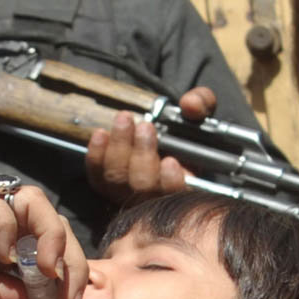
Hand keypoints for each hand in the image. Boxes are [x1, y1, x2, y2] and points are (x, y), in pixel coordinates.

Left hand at [85, 86, 215, 202]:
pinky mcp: (106, 184)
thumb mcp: (200, 112)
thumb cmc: (183, 128)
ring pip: (117, 180)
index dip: (171, 182)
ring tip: (124, 120)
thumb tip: (190, 104)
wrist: (159, 133)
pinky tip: (101, 134)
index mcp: (186, 183)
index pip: (177, 194)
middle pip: (143, 187)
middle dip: (142, 156)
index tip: (171, 161)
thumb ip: (202, 105)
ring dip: (119, 148)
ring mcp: (128, 192)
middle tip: (145, 127)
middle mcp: (156, 194)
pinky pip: (96, 175)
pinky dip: (96, 154)